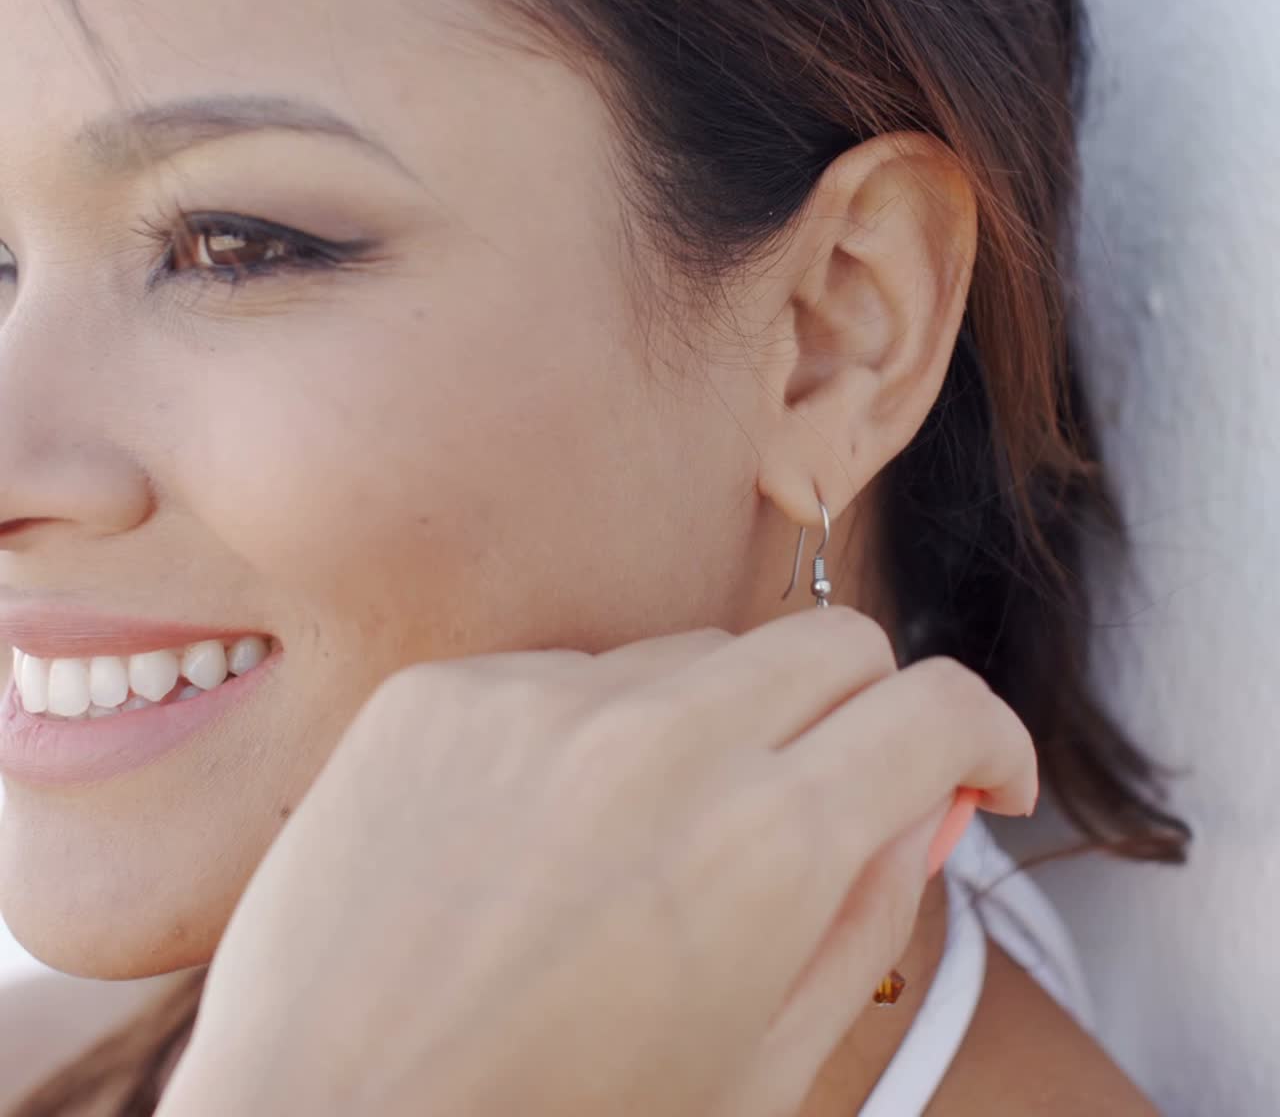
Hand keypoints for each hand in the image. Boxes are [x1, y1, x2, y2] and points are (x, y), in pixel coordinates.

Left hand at [156, 606, 1036, 1116]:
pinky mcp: (444, 688)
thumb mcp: (758, 1069)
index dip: (981, 735)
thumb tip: (924, 803)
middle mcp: (661, 740)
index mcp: (768, 846)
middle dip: (864, 712)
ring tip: (648, 841)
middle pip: (831, 642)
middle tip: (827, 795)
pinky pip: (571, 675)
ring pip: (700, 655)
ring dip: (717, 727)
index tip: (975, 770)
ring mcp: (539, 698)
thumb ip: (868, 915)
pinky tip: (538, 830)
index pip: (934, 705)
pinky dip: (592, 734)